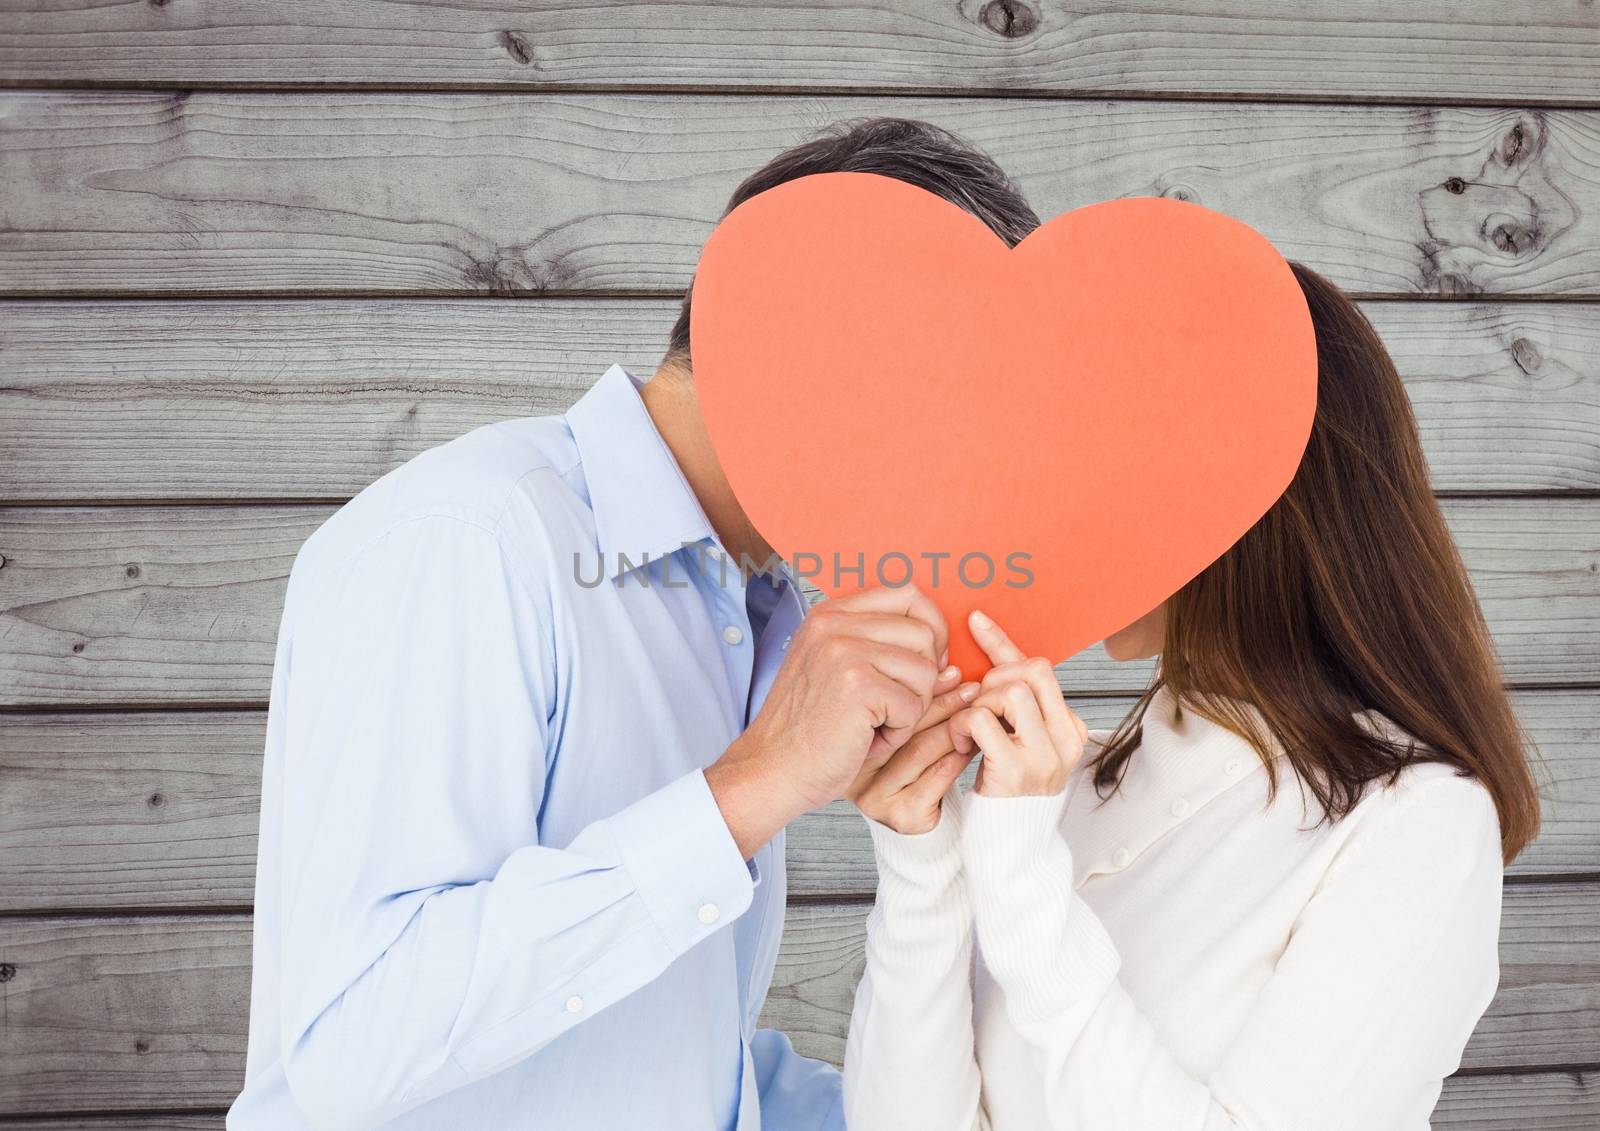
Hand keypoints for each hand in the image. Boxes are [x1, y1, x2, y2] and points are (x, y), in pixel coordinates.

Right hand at [707, 585, 955, 856]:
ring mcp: (844, 652)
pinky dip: (898, 732)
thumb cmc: (810, 730)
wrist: (772, 771)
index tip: (922, 665)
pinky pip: (913, 706)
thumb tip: (952, 663)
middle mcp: (835, 624)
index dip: (931, 630)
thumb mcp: (839, 674)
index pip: (908, 594)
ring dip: (911, 709)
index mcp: (830, 614)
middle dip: (921, 680)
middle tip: (889, 708)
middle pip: (925, 634)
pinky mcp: (857, 686)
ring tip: (873, 724)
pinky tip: (867, 739)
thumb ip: (884, 652)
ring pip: (925, 671)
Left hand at [950, 610, 1087, 797]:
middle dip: (994, 676)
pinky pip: (982, 720)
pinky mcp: (1014, 772)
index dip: (1002, 642)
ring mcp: (1044, 756)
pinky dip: (964, 724)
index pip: (1040, 669)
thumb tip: (985, 654)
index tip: (974, 620)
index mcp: (1071, 729)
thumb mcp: (1018, 743)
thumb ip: (1011, 707)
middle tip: (978, 705)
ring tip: (971, 728)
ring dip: (980, 702)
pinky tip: (962, 744)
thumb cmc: (1006, 792)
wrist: (1010, 850)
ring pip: (1010, 691)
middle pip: (1033, 671)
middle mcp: (1066, 740)